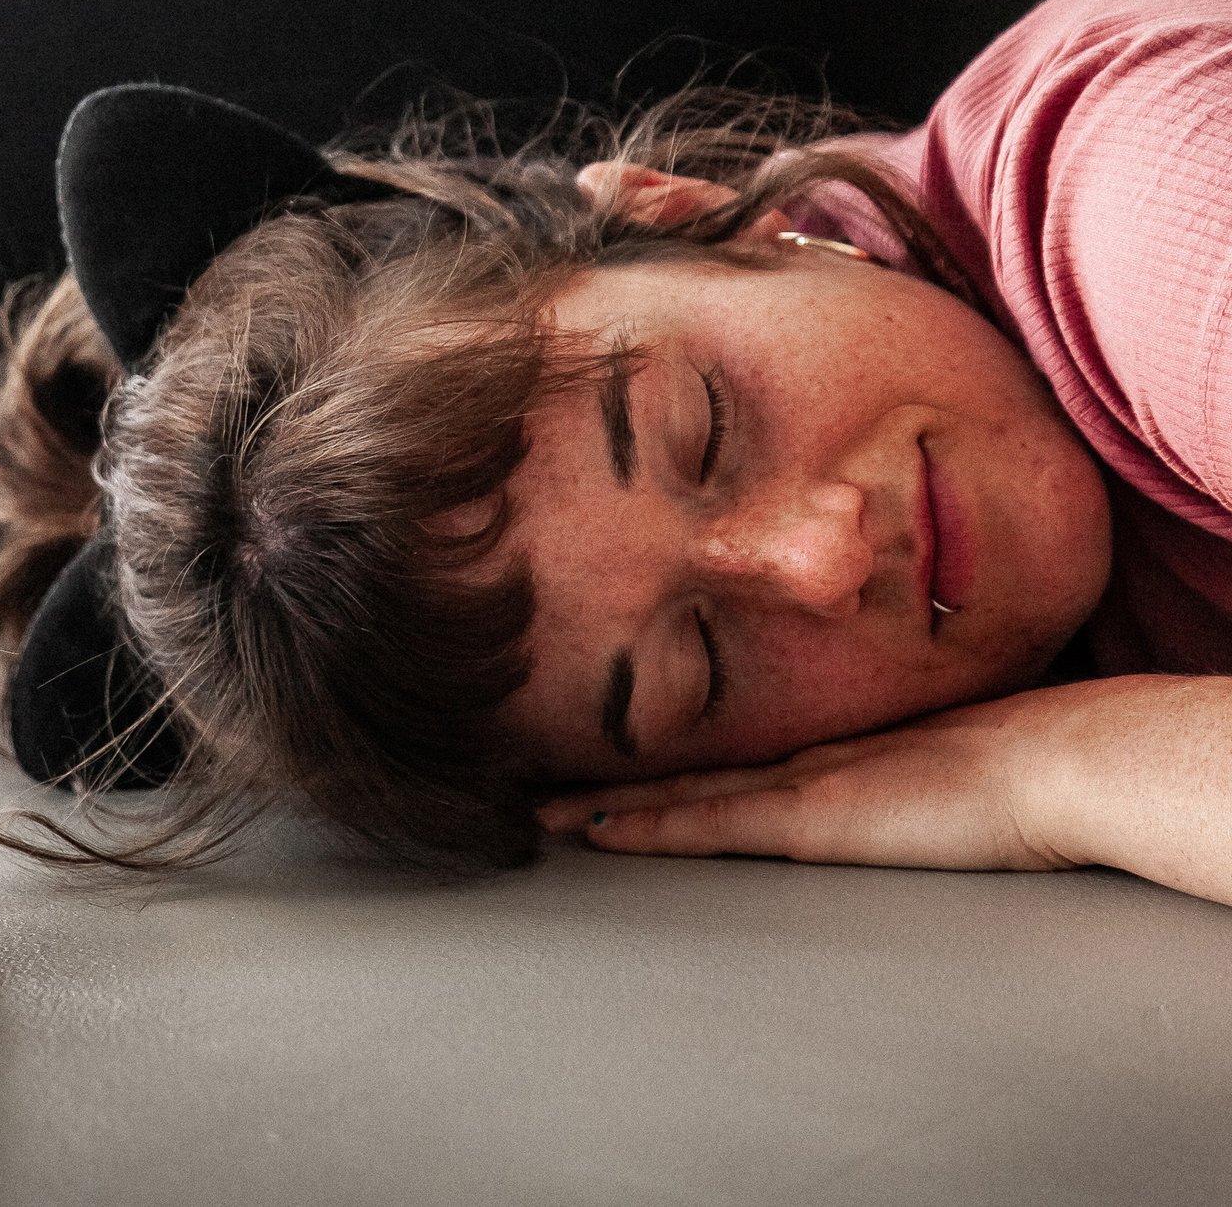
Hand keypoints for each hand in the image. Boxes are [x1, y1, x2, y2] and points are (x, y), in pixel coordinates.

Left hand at [540, 692, 1076, 871]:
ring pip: (676, 795)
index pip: (722, 764)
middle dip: (608, 783)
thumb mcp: (942, 771)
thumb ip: (900, 777)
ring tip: (538, 809)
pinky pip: (705, 823)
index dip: (659, 771)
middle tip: (534, 783)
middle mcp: (796, 762)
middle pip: (682, 775)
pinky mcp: (805, 817)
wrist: (1051, 760)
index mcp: (827, 753)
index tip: (601, 774)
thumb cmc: (1020, 767)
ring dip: (605, 805)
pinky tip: (597, 831)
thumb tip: (888, 790)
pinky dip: (647, 828)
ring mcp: (796, 785)